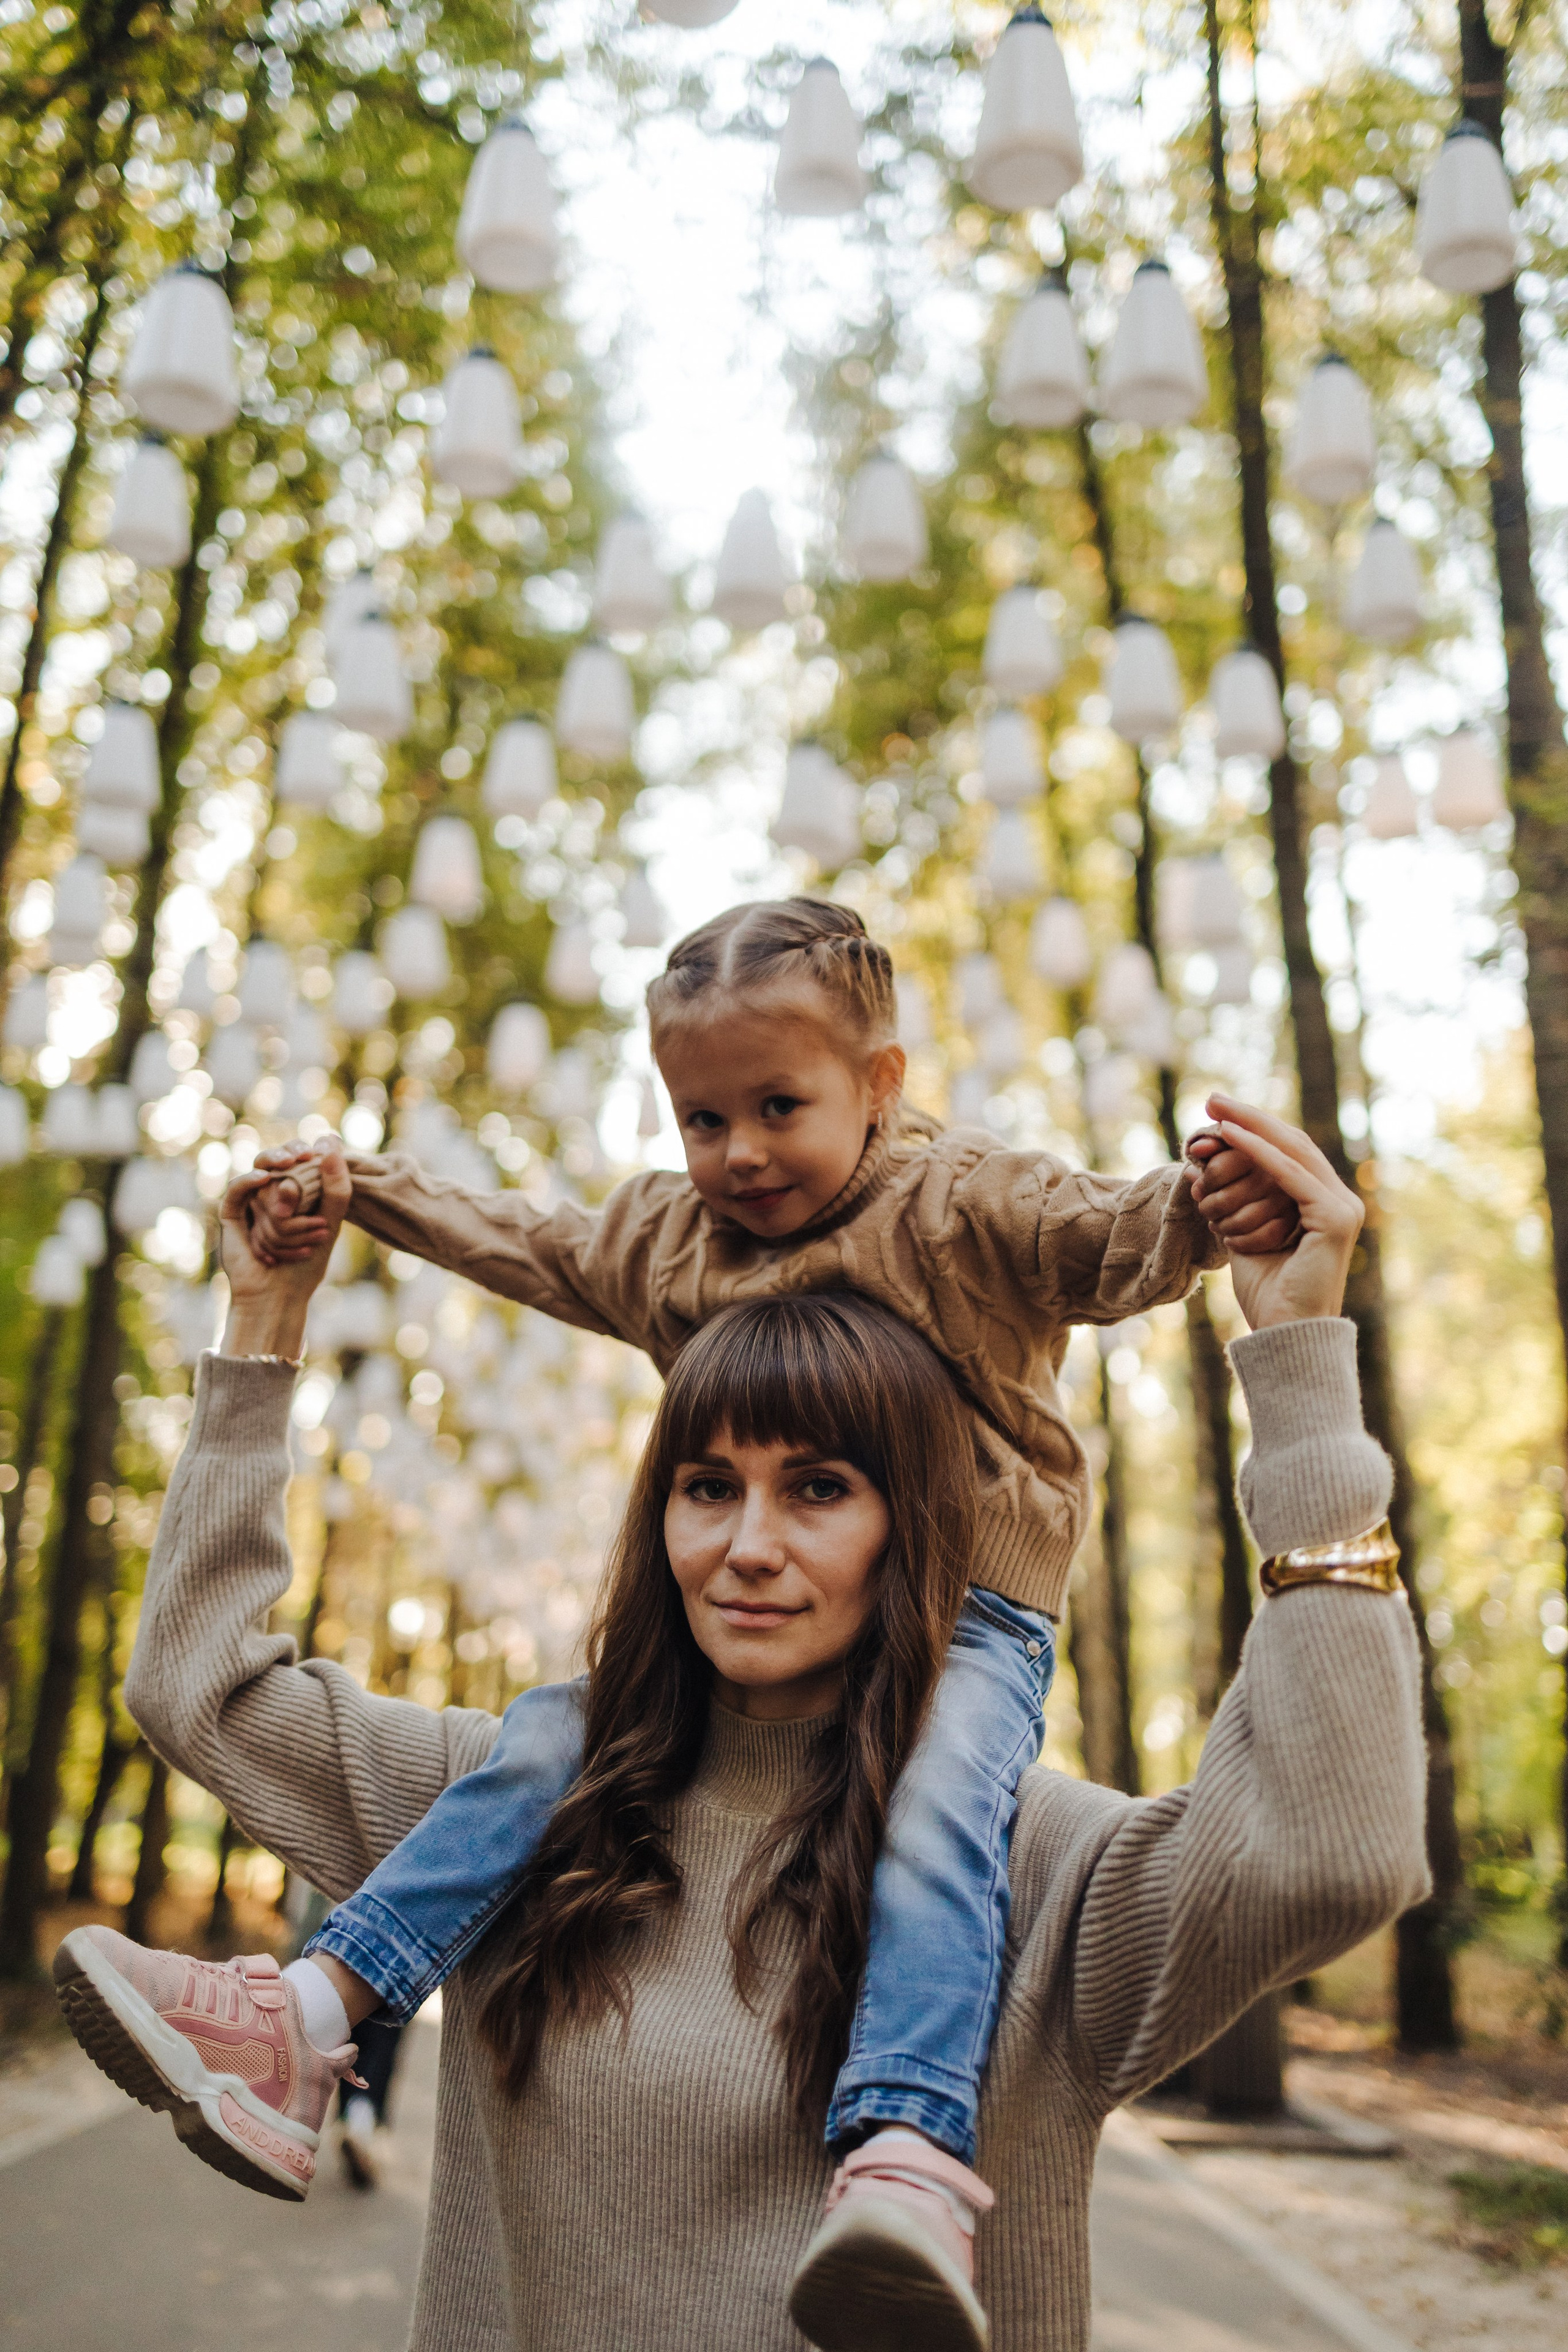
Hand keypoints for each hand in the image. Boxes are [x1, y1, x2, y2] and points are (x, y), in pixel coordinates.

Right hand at [235, 1140, 332, 1266]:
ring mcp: (251, 1204)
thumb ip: (336, 1188)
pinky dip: (249, 1179)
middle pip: (277, 1160)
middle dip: (291, 1151)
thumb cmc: (307, 1265)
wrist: (279, 1296)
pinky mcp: (232, 1215)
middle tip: (306, 1152)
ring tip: (293, 1162)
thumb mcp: (329, 1222)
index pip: (300, 1160)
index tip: (323, 1146)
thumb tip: (330, 1141)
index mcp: (296, 1196)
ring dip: (278, 1169)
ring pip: (261, 1174)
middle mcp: (272, 1197)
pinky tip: (265, 1177)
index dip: (308, 1149)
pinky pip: (236, 1189)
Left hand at [1195, 1095, 1362, 1330]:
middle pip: (1292, 1144)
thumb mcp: (1241, 1236)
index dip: (1254, 1128)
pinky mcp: (1335, 1218)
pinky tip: (1229, 1136)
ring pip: (1292, 1153)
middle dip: (1250, 1118)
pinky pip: (1290, 1175)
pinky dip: (1258, 1153)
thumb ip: (1233, 1202)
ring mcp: (1342, 1208)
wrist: (1285, 1335)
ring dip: (1251, 1126)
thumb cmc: (1266, 1294)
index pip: (1287, 1154)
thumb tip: (1200, 1170)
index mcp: (1322, 1205)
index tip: (1216, 1112)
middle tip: (1212, 1097)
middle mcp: (1339, 1201)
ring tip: (1215, 1110)